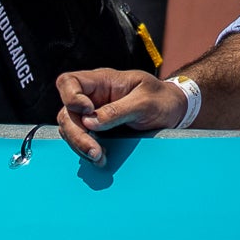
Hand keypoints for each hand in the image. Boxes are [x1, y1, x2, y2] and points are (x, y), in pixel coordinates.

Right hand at [53, 67, 187, 162]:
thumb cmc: (161, 100)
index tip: (88, 112)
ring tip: (99, 157)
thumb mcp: (145, 102)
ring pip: (70, 129)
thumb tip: (88, 122)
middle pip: (66, 113)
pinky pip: (80, 140)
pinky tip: (100, 158)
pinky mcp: (95, 130)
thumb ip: (117, 110)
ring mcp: (91, 115)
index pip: (69, 82)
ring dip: (80, 146)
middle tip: (93, 150)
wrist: (172, 113)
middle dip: (76, 134)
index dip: (71, 97)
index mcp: (102, 81)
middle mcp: (92, 97)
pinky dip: (87, 151)